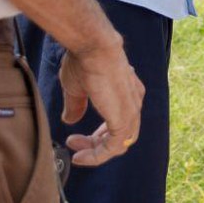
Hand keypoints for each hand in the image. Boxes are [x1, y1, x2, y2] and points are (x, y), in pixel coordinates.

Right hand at [56, 34, 145, 167]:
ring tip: (76, 152)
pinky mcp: (124, 118)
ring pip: (119, 144)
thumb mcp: (77, 87)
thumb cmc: (84, 60)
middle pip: (121, 135)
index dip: (100, 135)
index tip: (78, 139)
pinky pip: (115, 147)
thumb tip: (70, 120)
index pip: (119, 122)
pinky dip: (98, 155)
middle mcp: (133, 102)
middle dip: (97, 144)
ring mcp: (131, 111)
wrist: (93, 46)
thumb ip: (76, 105)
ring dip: (96, 152)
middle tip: (75, 144)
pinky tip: (81, 156)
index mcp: (127, 93)